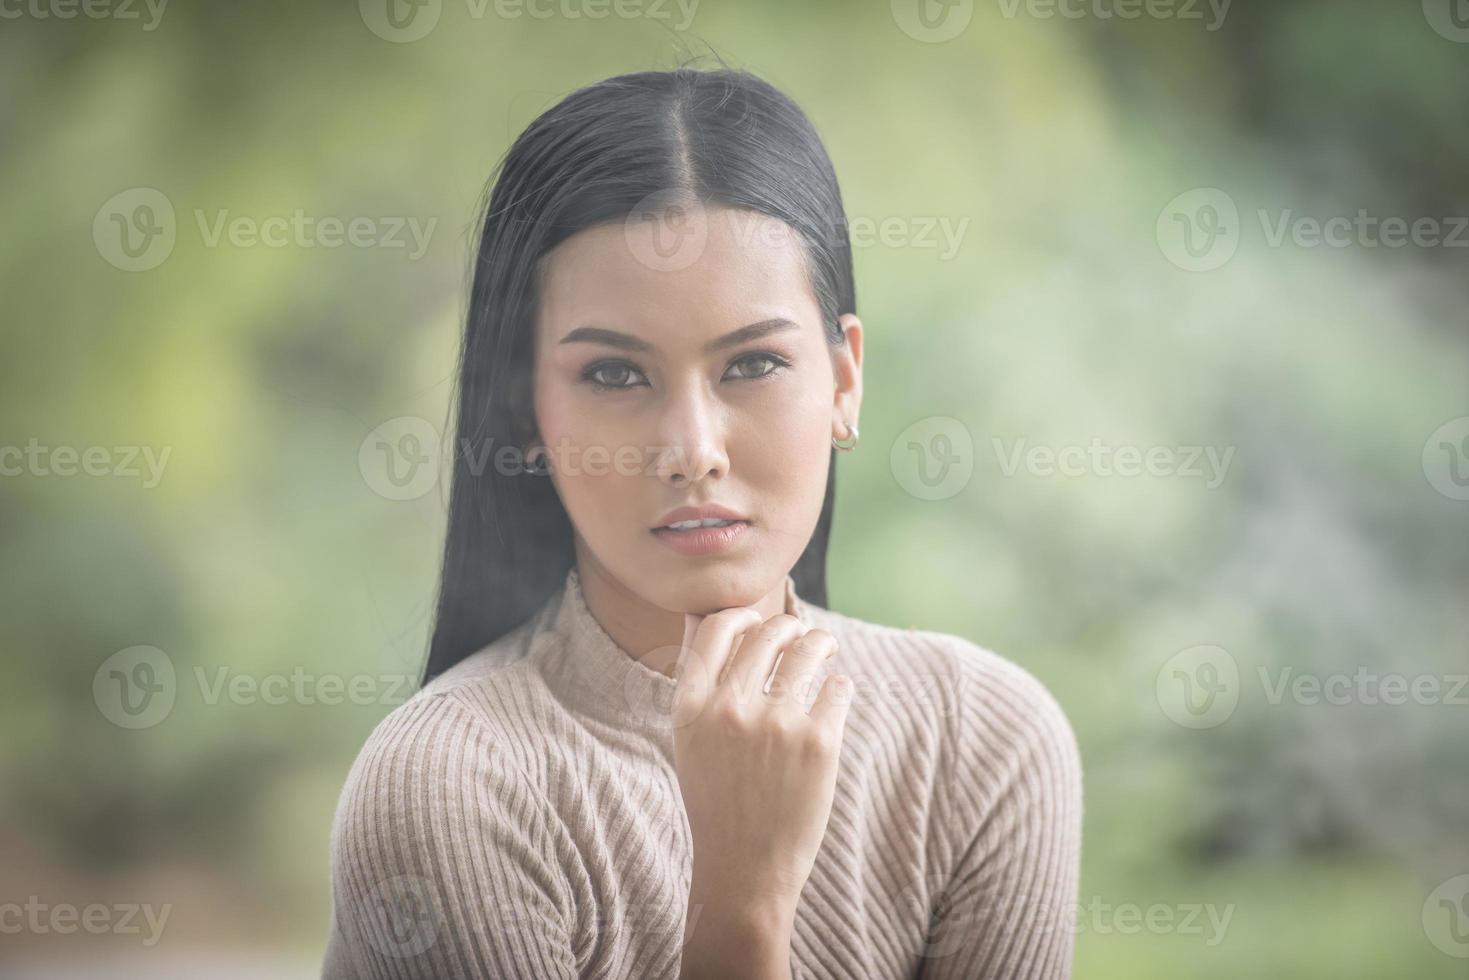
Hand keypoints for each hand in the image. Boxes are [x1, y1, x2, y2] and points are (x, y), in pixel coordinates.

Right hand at [671, 606, 852, 921]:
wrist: (744, 868)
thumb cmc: (717, 800)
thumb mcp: (691, 741)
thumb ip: (698, 680)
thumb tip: (700, 616)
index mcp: (691, 707)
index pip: (715, 628)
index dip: (740, 616)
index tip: (756, 621)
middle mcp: (730, 709)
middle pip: (767, 632)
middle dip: (788, 628)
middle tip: (800, 636)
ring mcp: (777, 724)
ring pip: (808, 650)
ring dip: (820, 642)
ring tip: (825, 647)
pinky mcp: (819, 743)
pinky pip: (837, 688)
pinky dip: (838, 685)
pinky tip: (834, 691)